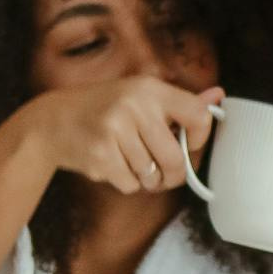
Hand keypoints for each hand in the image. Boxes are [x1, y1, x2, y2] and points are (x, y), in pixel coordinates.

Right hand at [26, 77, 220, 193]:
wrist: (53, 121)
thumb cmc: (104, 109)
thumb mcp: (140, 95)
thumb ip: (180, 102)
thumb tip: (218, 96)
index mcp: (150, 89)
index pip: (198, 116)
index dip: (200, 139)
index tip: (189, 146)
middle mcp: (134, 106)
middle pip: (176, 159)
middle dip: (173, 175)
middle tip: (165, 174)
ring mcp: (115, 131)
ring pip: (152, 175)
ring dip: (147, 178)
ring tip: (131, 162)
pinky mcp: (101, 156)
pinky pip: (131, 184)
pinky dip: (127, 182)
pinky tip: (113, 165)